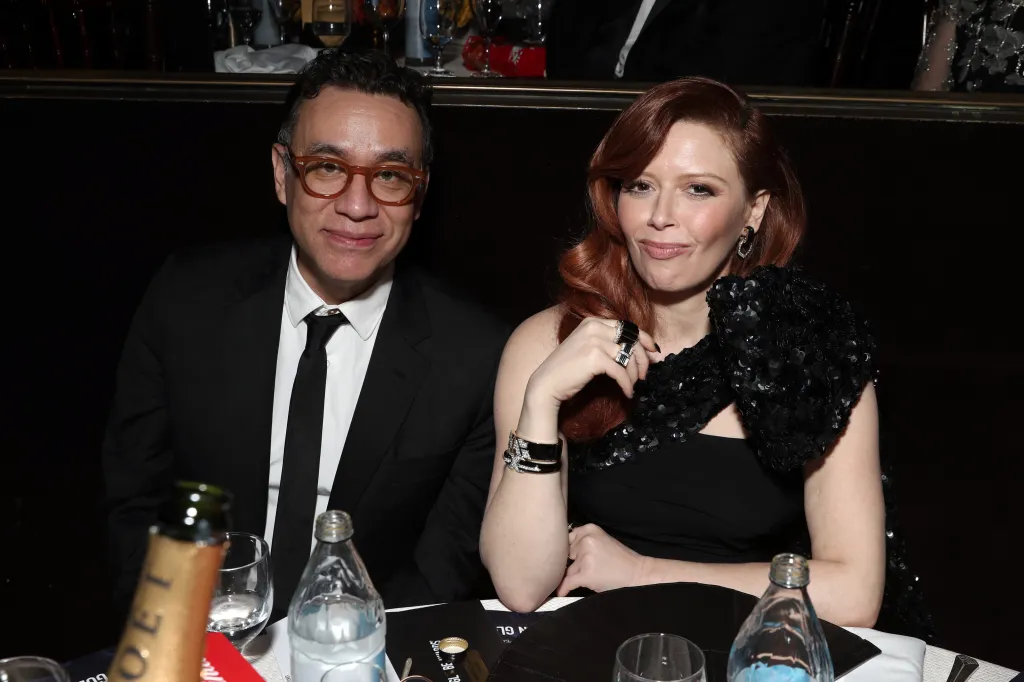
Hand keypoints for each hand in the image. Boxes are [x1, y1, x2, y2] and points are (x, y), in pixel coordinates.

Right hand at [526, 318, 657, 408]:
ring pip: (628, 356)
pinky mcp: (594, 357)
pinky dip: (626, 384)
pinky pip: (621, 372)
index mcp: (592, 322)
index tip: (654, 351)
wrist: (546, 384)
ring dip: (634, 375)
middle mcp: (594, 327)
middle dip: (642, 359)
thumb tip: (639, 350)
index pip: (627, 326)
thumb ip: (607, 343)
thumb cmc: (568, 370)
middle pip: (632, 340)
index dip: (644, 338)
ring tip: (631, 386)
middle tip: (644, 376)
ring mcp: (593, 341)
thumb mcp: (587, 348)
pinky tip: (626, 393)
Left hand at [556, 523, 646, 595]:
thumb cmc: (620, 559)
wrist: (637, 573)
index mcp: (590, 529)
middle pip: (566, 554)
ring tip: (590, 577)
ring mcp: (586, 557)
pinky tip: (561, 592)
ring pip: (568, 570)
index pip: (567, 538)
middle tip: (586, 568)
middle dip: (572, 563)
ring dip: (574, 576)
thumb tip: (560, 551)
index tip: (569, 557)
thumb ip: (584, 541)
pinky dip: (564, 588)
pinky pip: (568, 582)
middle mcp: (587, 540)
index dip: (568, 550)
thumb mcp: (602, 540)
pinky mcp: (586, 574)